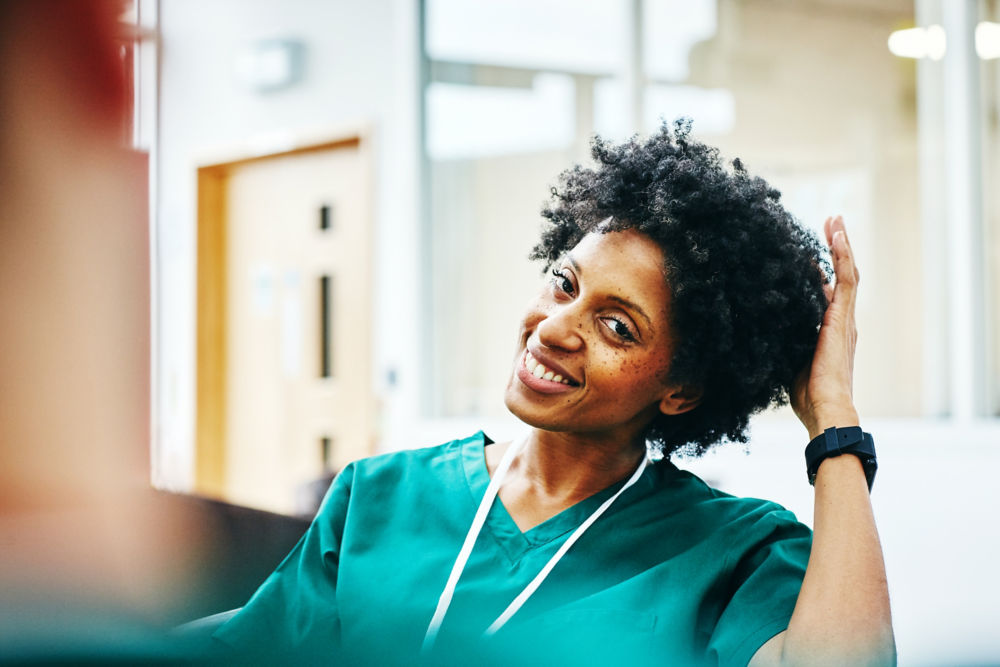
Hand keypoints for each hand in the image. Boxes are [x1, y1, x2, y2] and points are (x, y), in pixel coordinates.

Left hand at [791, 216, 859, 439]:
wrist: (824, 410)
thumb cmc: (804, 395)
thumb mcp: (786, 360)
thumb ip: (780, 341)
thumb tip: (757, 329)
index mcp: (830, 332)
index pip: (828, 293)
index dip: (821, 271)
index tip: (809, 253)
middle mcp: (842, 321)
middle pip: (842, 276)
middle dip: (835, 249)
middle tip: (830, 223)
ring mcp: (844, 319)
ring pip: (847, 271)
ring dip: (841, 244)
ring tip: (836, 220)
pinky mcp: (842, 319)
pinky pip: (847, 279)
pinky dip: (843, 255)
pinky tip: (837, 236)